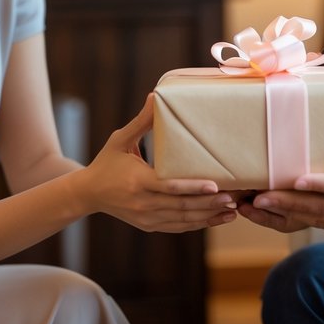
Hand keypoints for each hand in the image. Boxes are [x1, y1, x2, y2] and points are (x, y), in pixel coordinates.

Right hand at [80, 95, 237, 232]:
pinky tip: (215, 218)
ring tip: (232, 210)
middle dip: (209, 204)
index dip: (193, 188)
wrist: (89, 193)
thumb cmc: (106, 162)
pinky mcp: (149, 226)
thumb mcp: (120, 140)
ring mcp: (147, 218)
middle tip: (234, 198)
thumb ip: (141, 122)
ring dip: (208, 216)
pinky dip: (197, 224)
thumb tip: (155, 96)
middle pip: (181, 207)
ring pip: (183, 220)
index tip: (215, 186)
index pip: (169, 187)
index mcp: (137, 181)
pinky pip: (178, 227)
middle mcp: (143, 203)